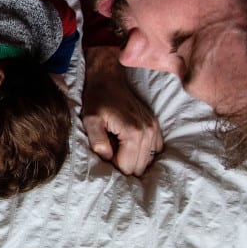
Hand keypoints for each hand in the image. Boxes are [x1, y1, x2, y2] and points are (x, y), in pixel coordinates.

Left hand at [81, 46, 163, 175]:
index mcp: (133, 133)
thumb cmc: (97, 99)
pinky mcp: (156, 126)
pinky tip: (129, 146)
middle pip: (139, 168)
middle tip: (110, 152)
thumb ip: (97, 141)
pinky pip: (154, 151)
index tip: (104, 155)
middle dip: (123, 164)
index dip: (113, 167)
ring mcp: (154, 129)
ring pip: (148, 161)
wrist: (108, 79)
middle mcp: (148, 132)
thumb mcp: (90, 120)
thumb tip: (108, 158)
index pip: (127, 168)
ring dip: (133, 159)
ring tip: (118, 148)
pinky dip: (143, 153)